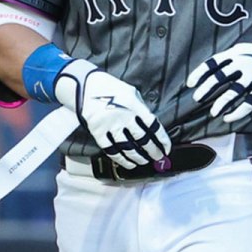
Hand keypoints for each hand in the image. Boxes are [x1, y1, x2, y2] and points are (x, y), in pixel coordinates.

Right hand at [55, 61, 170, 169]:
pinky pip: (112, 150)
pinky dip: (121, 159)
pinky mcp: (98, 133)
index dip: (162, 139)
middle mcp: (124, 117)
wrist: (85, 87)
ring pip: (128, 148)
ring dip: (139, 157)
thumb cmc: (111, 88)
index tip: (166, 148)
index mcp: (134, 105)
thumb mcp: (131, 92)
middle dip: (153, 151)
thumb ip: (141, 108)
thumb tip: (151, 126)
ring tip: (144, 161)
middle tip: (158, 158)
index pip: (153, 126)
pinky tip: (128, 163)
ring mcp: (110, 126)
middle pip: (143, 140)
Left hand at [187, 40, 251, 122]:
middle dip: (206, 89)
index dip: (199, 73)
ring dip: (221, 103)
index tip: (189, 84)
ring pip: (234, 92)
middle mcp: (243, 64)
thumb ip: (226, 59)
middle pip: (220, 78)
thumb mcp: (241, 50)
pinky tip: (228, 117)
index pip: (212, 63)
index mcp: (235, 54)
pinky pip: (249, 103)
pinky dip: (237, 112)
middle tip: (197, 98)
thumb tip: (205, 73)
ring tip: (213, 112)